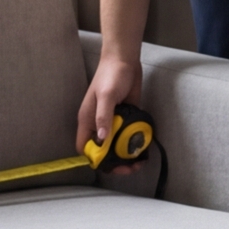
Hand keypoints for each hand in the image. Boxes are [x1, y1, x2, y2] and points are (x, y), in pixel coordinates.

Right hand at [79, 51, 143, 170]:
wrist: (125, 60)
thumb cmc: (111, 75)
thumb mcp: (106, 96)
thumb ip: (103, 117)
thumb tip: (101, 139)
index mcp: (87, 120)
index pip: (84, 147)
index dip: (94, 159)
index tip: (109, 165)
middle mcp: (98, 124)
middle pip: (102, 150)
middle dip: (114, 162)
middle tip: (129, 167)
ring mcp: (113, 122)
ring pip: (117, 146)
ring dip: (126, 155)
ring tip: (139, 162)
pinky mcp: (126, 118)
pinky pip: (128, 136)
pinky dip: (135, 144)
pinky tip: (144, 149)